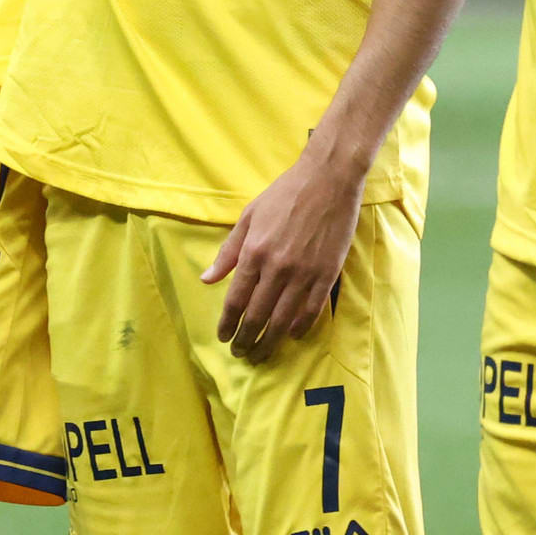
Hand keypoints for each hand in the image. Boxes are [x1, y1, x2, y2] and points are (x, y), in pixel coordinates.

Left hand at [202, 143, 364, 356]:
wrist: (328, 179)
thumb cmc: (284, 194)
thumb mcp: (248, 217)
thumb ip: (228, 252)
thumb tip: (207, 279)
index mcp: (254, 252)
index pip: (235, 300)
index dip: (227, 323)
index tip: (223, 337)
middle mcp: (277, 267)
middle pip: (257, 316)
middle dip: (246, 340)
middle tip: (241, 354)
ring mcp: (304, 273)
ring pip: (283, 320)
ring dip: (270, 342)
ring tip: (261, 354)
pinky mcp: (327, 274)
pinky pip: (311, 310)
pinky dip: (300, 327)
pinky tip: (291, 335)